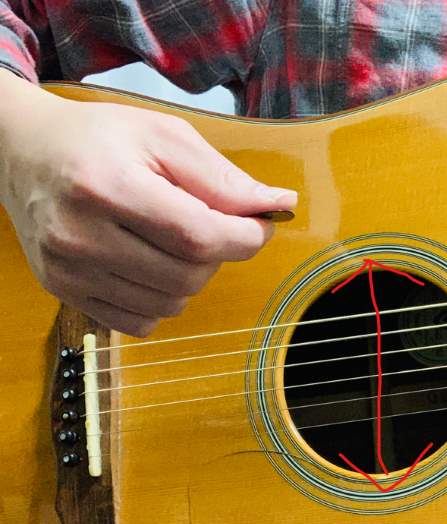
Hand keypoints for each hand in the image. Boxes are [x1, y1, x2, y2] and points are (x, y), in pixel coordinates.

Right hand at [0, 70, 296, 336]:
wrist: (23, 151)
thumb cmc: (100, 139)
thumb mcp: (166, 137)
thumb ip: (223, 178)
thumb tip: (280, 204)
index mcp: (107, 185)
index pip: (199, 236)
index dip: (246, 237)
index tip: (261, 224)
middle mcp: (79, 234)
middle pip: (188, 275)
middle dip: (219, 253)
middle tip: (213, 223)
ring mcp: (67, 269)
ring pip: (170, 304)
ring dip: (192, 276)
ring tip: (176, 239)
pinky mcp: (63, 291)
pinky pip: (140, 322)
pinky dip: (162, 299)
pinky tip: (152, 263)